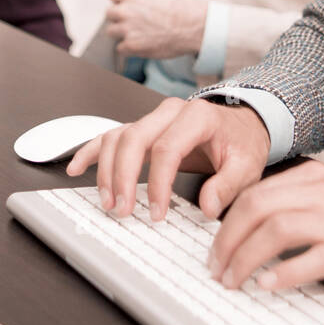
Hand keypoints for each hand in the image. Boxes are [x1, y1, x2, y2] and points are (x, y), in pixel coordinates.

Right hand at [67, 95, 269, 221]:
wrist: (241, 124)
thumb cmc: (242, 142)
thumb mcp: (247, 164)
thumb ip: (228, 185)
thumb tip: (207, 207)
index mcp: (197, 116)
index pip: (167, 148)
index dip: (157, 184)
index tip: (156, 213)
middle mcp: (170, 112)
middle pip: (134, 138)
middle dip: (122, 177)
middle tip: (122, 210)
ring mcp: (153, 118)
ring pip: (118, 137)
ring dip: (106, 170)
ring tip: (108, 201)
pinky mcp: (143, 127)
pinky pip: (110, 134)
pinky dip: (91, 150)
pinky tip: (76, 166)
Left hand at [104, 0, 206, 59]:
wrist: (193, 26)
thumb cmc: (178, 6)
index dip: (123, 1)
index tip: (134, 5)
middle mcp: (124, 10)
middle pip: (109, 14)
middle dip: (120, 17)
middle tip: (138, 20)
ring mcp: (127, 29)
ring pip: (112, 31)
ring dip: (122, 33)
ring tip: (141, 31)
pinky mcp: (131, 46)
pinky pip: (120, 48)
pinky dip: (130, 48)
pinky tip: (144, 42)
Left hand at [208, 159, 323, 297]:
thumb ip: (302, 203)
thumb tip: (257, 226)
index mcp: (317, 179)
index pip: (257, 192)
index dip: (228, 220)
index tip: (216, 244)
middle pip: (258, 206)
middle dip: (227, 239)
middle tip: (216, 266)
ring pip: (275, 229)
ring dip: (245, 257)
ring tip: (233, 279)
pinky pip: (308, 259)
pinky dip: (282, 273)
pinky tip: (268, 285)